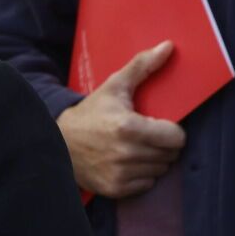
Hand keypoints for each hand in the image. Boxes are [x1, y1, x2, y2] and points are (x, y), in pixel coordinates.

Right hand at [57, 41, 185, 198]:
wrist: (58, 141)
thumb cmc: (91, 113)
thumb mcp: (114, 86)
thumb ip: (143, 66)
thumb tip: (168, 46)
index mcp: (129, 127)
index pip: (176, 137)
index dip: (171, 131)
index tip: (159, 126)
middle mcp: (126, 153)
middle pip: (170, 155)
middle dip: (163, 145)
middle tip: (146, 136)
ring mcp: (120, 174)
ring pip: (160, 170)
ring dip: (153, 160)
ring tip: (136, 149)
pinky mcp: (115, 189)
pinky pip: (146, 185)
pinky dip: (141, 176)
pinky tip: (126, 163)